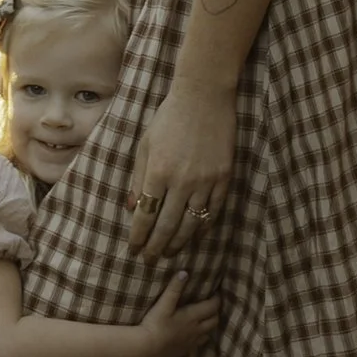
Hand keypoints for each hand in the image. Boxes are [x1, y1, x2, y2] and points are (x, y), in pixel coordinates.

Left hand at [126, 81, 235, 264]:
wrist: (204, 96)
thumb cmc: (169, 117)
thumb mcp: (145, 145)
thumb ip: (138, 179)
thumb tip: (132, 209)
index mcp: (157, 172)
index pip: (145, 216)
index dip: (138, 237)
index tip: (134, 250)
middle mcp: (181, 181)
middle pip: (167, 226)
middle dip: (156, 248)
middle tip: (149, 261)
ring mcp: (205, 181)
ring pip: (191, 224)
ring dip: (179, 243)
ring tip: (170, 253)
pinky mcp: (224, 178)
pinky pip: (213, 212)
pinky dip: (202, 228)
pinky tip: (194, 236)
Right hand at [132, 270, 220, 356]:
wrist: (147, 348)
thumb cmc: (156, 324)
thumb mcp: (163, 304)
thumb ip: (174, 289)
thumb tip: (184, 273)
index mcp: (193, 317)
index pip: (212, 307)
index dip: (216, 299)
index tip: (216, 293)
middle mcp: (196, 330)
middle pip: (214, 321)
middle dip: (215, 312)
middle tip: (211, 305)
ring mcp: (191, 343)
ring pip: (208, 334)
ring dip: (208, 326)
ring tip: (204, 319)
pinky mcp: (185, 351)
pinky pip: (198, 344)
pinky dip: (199, 338)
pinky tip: (192, 335)